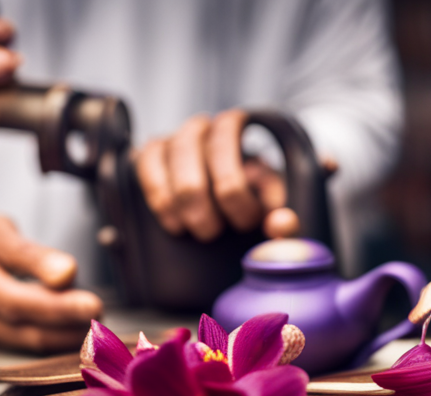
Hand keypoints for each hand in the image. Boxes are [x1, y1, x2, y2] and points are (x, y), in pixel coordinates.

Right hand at [0, 195, 102, 351]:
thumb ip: (29, 255)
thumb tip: (67, 273)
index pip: (16, 301)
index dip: (57, 308)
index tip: (94, 305)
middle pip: (26, 331)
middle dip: (72, 329)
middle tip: (107, 318)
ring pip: (30, 345)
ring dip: (70, 339)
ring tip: (102, 325)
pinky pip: (30, 346)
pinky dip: (59, 342)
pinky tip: (85, 332)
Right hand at [135, 110, 300, 241]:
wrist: (229, 211)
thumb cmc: (254, 204)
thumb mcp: (275, 211)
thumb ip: (287, 220)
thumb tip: (282, 224)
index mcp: (236, 127)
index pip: (230, 131)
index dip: (235, 182)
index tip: (247, 221)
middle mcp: (202, 128)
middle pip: (194, 148)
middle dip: (204, 196)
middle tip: (214, 232)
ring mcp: (173, 141)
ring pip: (165, 156)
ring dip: (182, 200)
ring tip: (196, 231)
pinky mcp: (149, 157)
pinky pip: (143, 165)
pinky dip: (158, 197)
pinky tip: (173, 223)